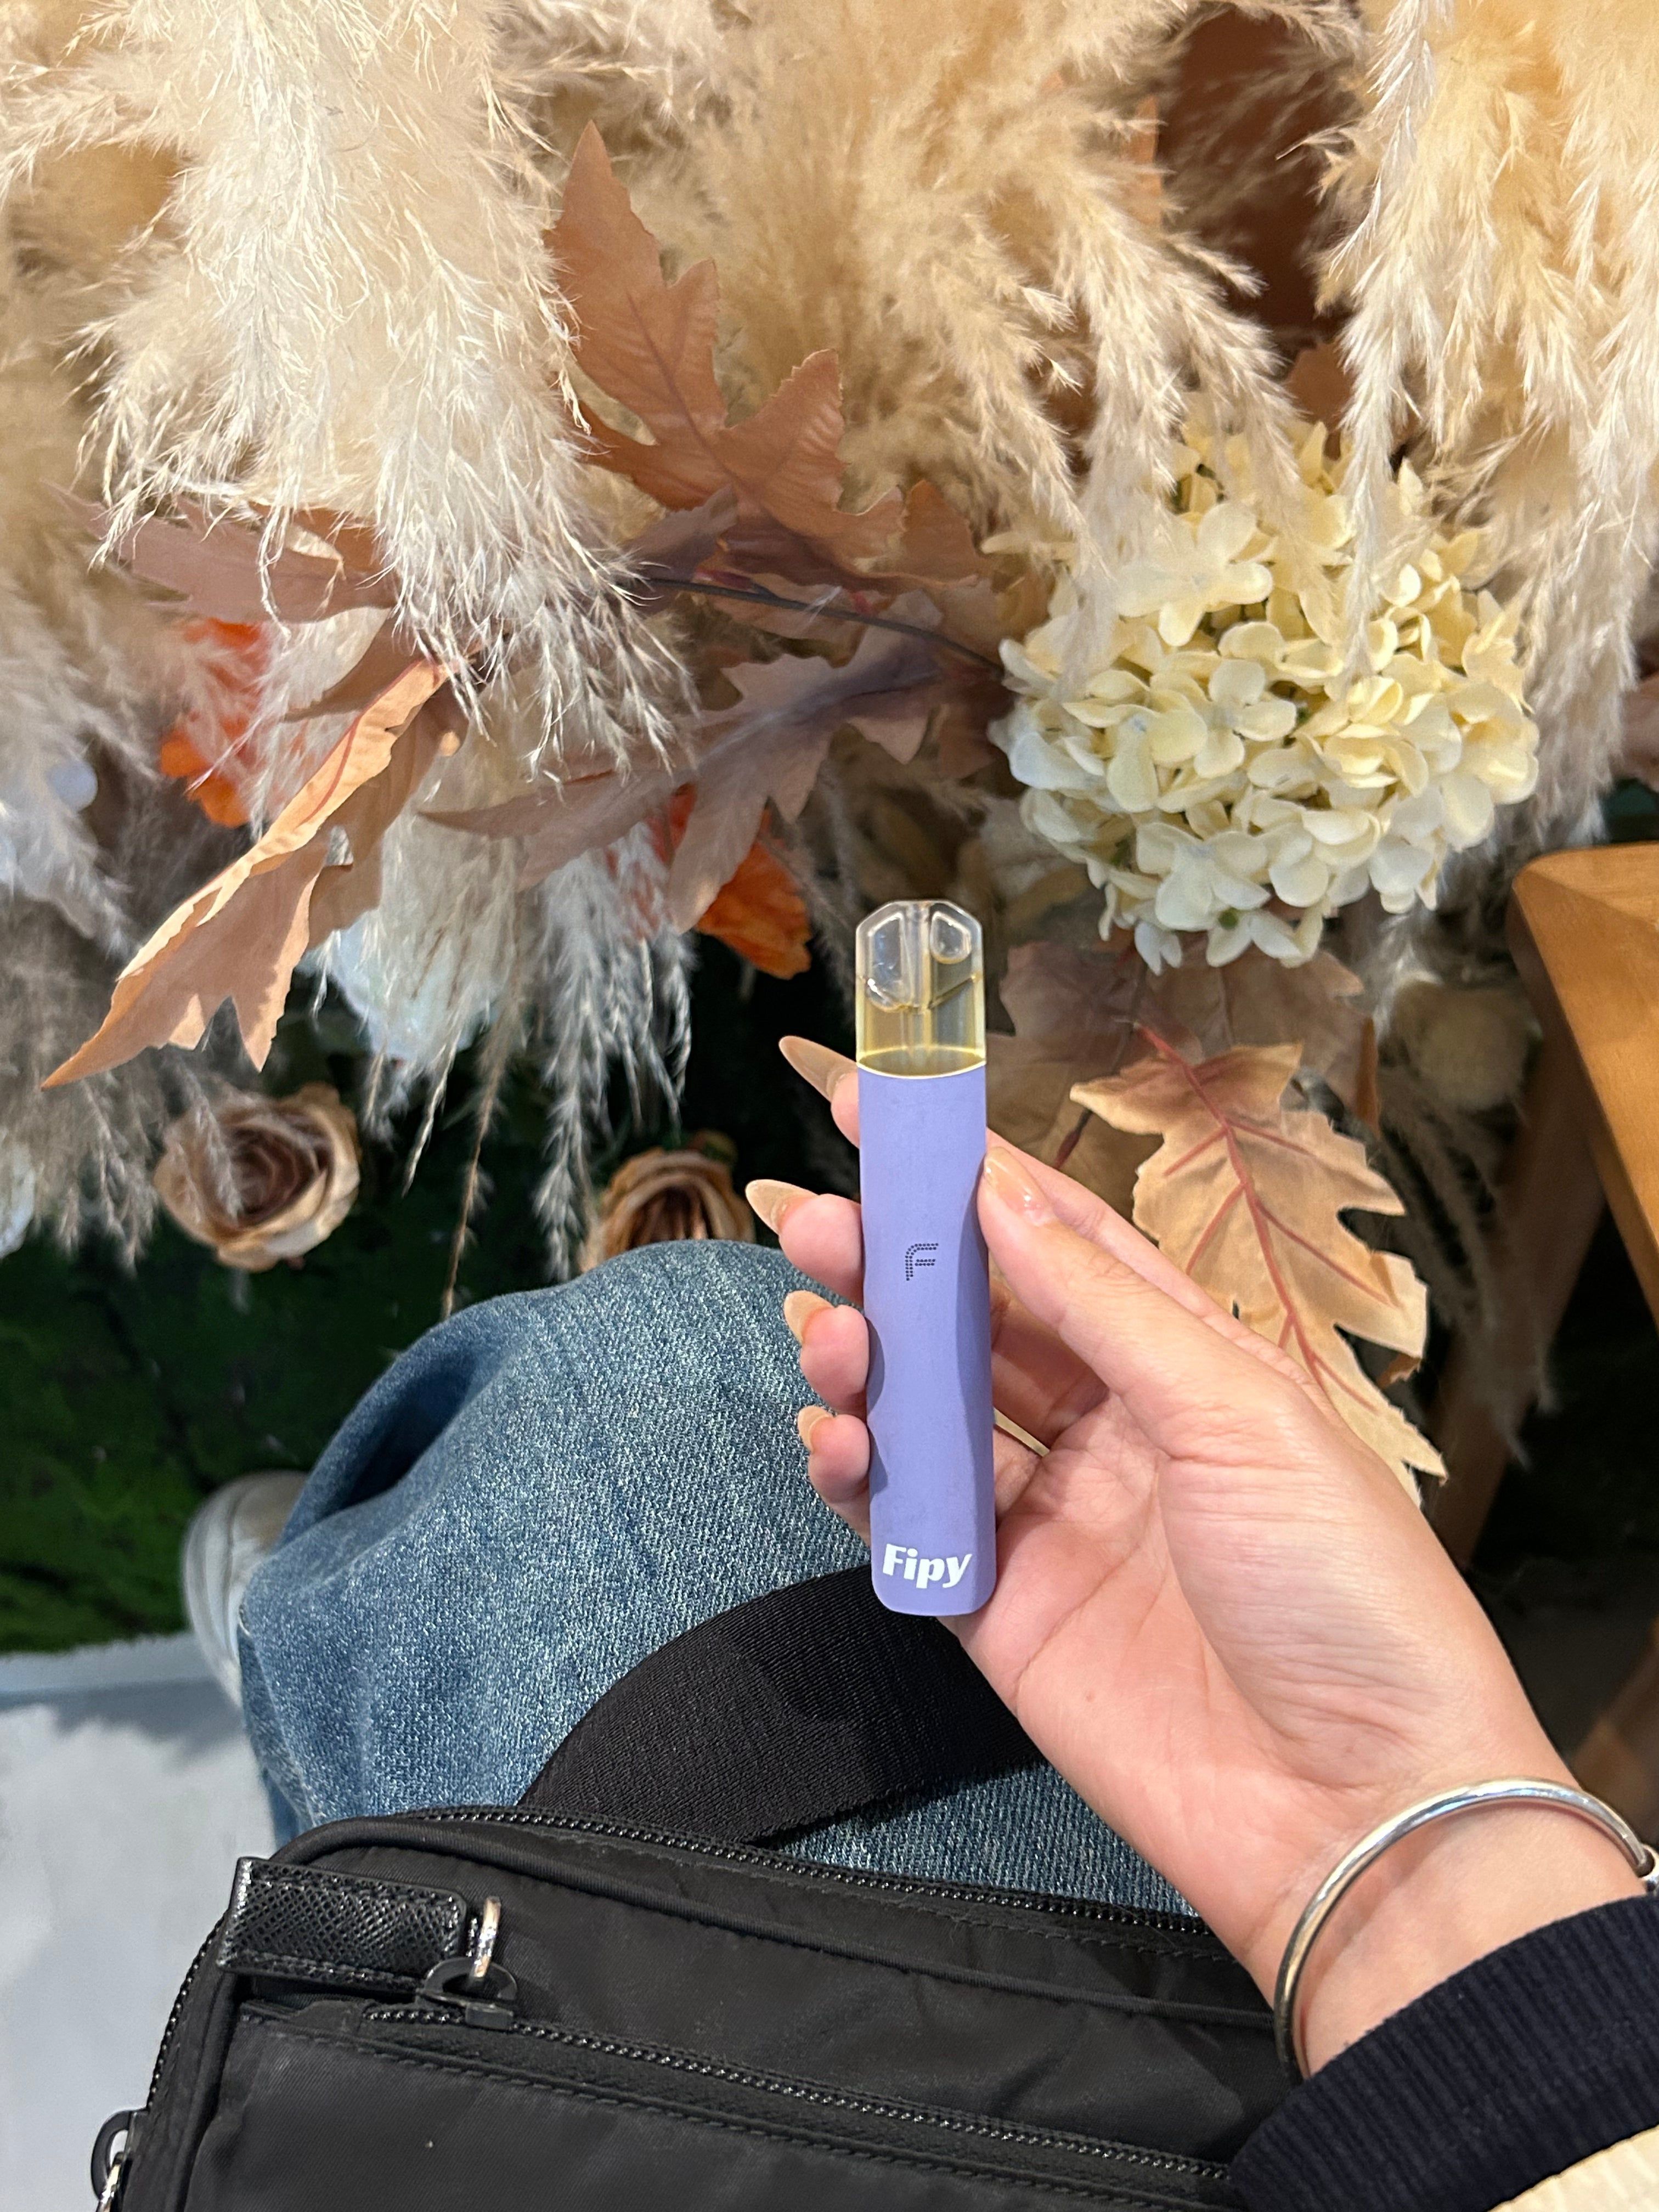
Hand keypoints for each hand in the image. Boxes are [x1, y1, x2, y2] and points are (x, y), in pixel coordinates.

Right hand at [754, 1039, 1641, 2070]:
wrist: (1354, 1804)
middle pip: (975, 1322)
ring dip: (866, 1364)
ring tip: (827, 1338)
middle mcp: (1111, 1429)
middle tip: (812, 1222)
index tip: (875, 1108)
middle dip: (891, 1266)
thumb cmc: (1338, 1587)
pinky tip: (837, 1442)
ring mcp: (1050, 1521)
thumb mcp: (1236, 1411)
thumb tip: (1002, 1199)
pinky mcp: (1000, 1612)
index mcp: (1183, 1363)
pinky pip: (908, 1526)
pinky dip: (860, 1478)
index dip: (967, 1173)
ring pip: (927, 1415)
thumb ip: (1104, 1306)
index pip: (1056, 1241)